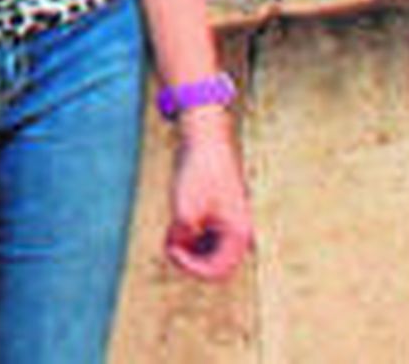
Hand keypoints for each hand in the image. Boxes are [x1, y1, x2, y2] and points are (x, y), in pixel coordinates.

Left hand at [164, 117, 252, 282]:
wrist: (203, 138)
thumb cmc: (196, 173)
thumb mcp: (183, 213)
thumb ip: (181, 244)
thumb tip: (177, 254)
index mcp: (238, 234)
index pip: (216, 272)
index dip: (191, 268)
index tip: (172, 250)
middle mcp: (239, 232)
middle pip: (213, 265)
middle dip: (188, 258)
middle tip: (169, 241)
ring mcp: (229, 224)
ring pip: (207, 253)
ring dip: (187, 248)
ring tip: (172, 229)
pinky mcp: (219, 216)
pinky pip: (205, 240)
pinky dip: (189, 237)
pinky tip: (176, 224)